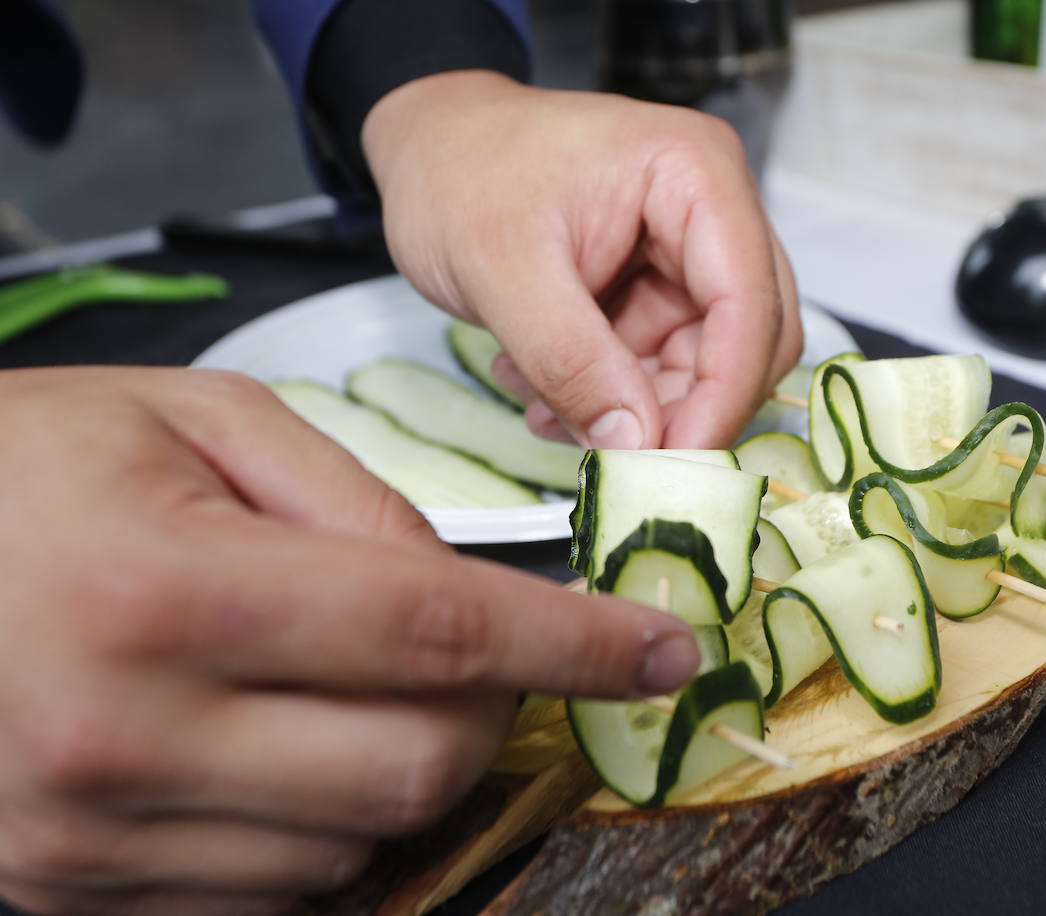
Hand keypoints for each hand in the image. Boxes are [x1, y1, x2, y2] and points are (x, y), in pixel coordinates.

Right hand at [0, 367, 698, 915]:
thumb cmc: (27, 462)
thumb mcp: (196, 421)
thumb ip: (355, 502)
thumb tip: (470, 596)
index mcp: (169, 591)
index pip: (438, 630)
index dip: (577, 642)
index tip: (664, 648)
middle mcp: (131, 734)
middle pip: (419, 761)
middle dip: (492, 709)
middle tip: (486, 651)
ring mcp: (94, 837)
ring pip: (359, 838)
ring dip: (402, 762)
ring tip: (346, 681)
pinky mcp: (72, 891)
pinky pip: (273, 887)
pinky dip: (321, 818)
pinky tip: (281, 743)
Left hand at [362, 71, 802, 449]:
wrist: (425, 147)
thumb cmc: (454, 170)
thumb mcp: (500, 270)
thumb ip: (570, 361)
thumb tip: (635, 448)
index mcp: (695, 175)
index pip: (749, 302)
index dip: (723, 395)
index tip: (675, 466)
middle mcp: (713, 211)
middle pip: (749, 340)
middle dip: (682, 409)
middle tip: (613, 458)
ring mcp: (688, 253)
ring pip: (705, 366)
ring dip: (634, 410)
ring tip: (543, 408)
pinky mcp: (659, 288)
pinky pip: (662, 367)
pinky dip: (611, 397)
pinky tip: (543, 393)